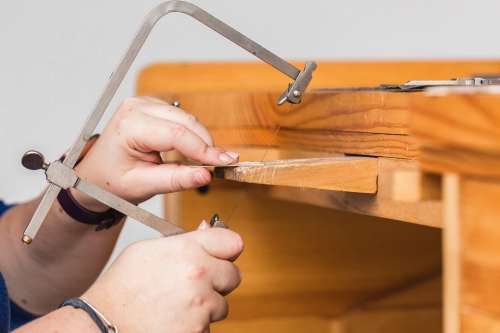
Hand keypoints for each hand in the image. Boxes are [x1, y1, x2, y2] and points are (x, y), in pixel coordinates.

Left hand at [72, 97, 238, 210]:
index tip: (226, 162)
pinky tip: (191, 150)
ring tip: (203, 161)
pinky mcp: (152, 106)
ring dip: (200, 139)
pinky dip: (192, 134)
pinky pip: (182, 117)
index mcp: (129, 126)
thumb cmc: (110, 181)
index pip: (177, 134)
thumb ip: (176, 180)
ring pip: (187, 117)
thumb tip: (205, 175)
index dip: (205, 150)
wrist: (94, 174)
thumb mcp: (142, 186)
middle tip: (223, 164)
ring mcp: (144, 103)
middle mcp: (136, 107)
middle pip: (186, 122)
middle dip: (207, 145)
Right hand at [82, 226, 243, 332]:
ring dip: (206, 305)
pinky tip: (173, 320)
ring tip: (177, 304)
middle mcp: (198, 274)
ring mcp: (200, 305)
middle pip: (233, 275)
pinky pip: (208, 326)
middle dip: (219, 280)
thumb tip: (207, 230)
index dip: (226, 249)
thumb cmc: (122, 286)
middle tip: (196, 284)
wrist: (103, 323)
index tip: (222, 255)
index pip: (233, 242)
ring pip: (222, 304)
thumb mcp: (148, 249)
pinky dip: (195, 325)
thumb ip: (184, 240)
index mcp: (188, 249)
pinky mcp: (198, 330)